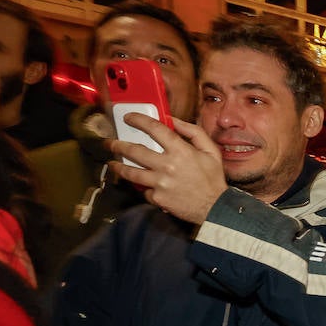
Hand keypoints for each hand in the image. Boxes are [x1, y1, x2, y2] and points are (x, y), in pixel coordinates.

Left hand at [108, 115, 229, 223]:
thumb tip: (174, 120)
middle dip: (118, 145)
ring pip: (130, 172)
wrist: (215, 208)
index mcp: (181, 151)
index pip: (154, 129)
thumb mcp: (211, 151)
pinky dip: (143, 187)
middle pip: (134, 151)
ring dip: (118, 166)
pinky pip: (144, 190)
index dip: (139, 120)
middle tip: (110, 143)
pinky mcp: (157, 197)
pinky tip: (142, 185)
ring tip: (113, 163)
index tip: (129, 117)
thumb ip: (193, 132)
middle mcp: (167, 166)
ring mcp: (160, 183)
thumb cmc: (213, 179)